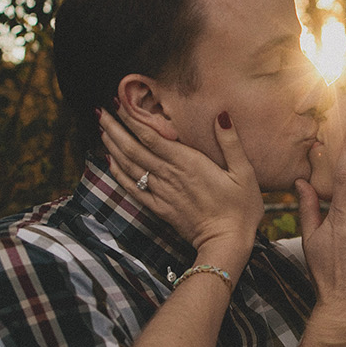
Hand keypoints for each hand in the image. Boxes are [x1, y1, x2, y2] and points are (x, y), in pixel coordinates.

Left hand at [98, 109, 264, 258]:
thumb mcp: (244, 172)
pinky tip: (111, 163)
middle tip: (100, 112)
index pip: (152, 136)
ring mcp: (162, 193)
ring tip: (102, 130)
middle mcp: (169, 176)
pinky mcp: (160, 208)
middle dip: (116, 129)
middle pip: (134, 149)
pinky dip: (119, 174)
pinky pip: (133, 189)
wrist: (227, 243)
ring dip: (114, 147)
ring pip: (130, 166)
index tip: (120, 103)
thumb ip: (231, 143)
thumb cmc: (240, 209)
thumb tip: (222, 115)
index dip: (133, 119)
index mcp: (188, 163)